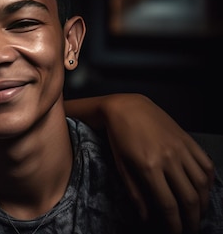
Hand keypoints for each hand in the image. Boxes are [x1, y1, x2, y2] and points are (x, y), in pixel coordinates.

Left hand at [102, 93, 214, 233]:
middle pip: (189, 198)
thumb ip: (135, 194)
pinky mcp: (188, 140)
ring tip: (198, 214)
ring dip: (203, 203)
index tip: (176, 233)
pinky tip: (204, 191)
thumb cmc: (119, 138)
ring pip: (202, 183)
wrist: (127, 108)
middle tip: (190, 229)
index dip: (175, 224)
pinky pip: (206, 165)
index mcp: (148, 167)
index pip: (168, 205)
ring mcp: (181, 148)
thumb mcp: (121, 167)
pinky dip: (209, 182)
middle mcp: (168, 158)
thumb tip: (146, 218)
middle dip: (192, 219)